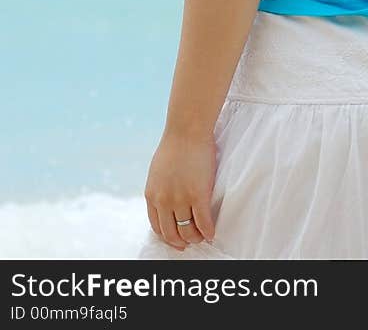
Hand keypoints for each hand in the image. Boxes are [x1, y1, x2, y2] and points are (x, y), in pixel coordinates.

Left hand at [144, 129, 216, 250]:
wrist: (187, 129)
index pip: (156, 226)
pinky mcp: (198, 195)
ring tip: (202, 237)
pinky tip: (212, 233)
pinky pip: (203, 222)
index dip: (167, 237)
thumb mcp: (158, 170)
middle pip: (171, 233)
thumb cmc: (175, 144)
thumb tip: (165, 198)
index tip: (175, 239)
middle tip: (189, 243)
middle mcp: (164, 201)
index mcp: (152, 195)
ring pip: (188, 231)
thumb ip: (160, 187)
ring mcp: (180, 199)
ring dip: (196, 238)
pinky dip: (208, 231)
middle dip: (181, 242)